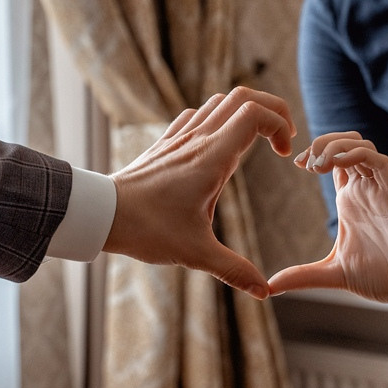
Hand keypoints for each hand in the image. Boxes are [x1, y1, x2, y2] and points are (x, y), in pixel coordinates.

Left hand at [105, 87, 295, 299]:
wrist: (101, 214)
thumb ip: (233, 270)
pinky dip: (218, 118)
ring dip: (246, 112)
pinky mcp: (166, 143)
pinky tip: (220, 145)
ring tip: (258, 141)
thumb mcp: (195, 253)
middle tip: (283, 138)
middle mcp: (198, 139)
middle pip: (244, 96)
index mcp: (212, 158)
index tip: (286, 154)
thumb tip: (263, 291)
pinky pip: (197, 114)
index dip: (280, 125)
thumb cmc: (147, 230)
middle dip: (273, 109)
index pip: (256, 115)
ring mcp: (180, 137)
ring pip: (221, 101)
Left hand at [269, 133, 387, 310]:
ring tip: (318, 163)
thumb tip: (270, 287)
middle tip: (305, 162)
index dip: (313, 153)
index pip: (332, 159)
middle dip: (321, 143)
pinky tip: (336, 165)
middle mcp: (364, 189)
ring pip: (360, 145)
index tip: (296, 164)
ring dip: (335, 145)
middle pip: (344, 143)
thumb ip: (302, 276)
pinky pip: (377, 160)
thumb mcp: (333, 273)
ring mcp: (379, 189)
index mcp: (350, 199)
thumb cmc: (382, 277)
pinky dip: (355, 154)